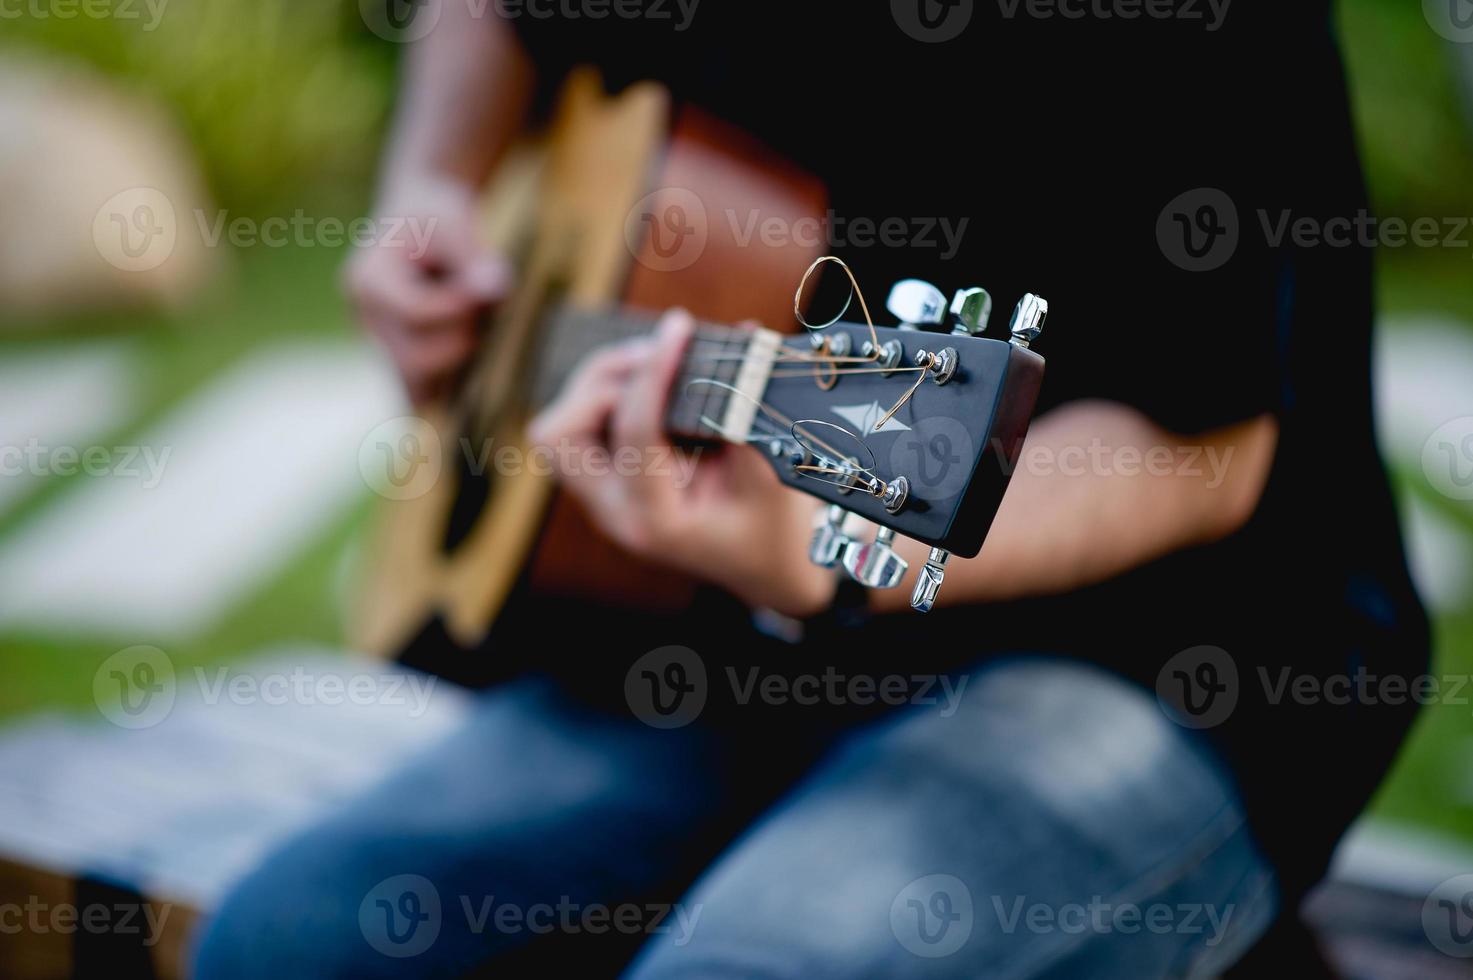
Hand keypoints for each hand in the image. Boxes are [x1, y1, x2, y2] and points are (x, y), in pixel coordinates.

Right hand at [343, 175, 511, 403]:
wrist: (416, 219)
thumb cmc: (434, 216)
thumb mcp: (453, 221)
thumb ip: (473, 258)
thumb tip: (494, 288)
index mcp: (366, 279)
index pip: (415, 313)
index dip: (459, 308)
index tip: (487, 286)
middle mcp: (363, 318)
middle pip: (413, 360)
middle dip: (460, 341)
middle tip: (485, 312)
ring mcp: (375, 345)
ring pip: (416, 388)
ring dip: (458, 365)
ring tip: (476, 327)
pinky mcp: (394, 360)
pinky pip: (420, 393)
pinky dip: (450, 381)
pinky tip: (470, 353)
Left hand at [527, 310, 837, 617]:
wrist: (765, 567)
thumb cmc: (773, 528)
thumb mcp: (772, 475)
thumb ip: (749, 409)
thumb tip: (744, 333)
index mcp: (652, 519)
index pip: (633, 431)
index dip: (655, 371)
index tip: (681, 328)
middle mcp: (613, 513)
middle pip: (561, 432)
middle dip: (604, 381)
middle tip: (660, 352)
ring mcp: (602, 501)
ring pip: (561, 428)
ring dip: (602, 384)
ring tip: (658, 359)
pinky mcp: (606, 484)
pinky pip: (582, 428)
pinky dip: (611, 396)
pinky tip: (656, 381)